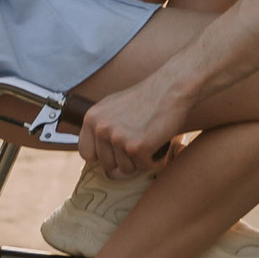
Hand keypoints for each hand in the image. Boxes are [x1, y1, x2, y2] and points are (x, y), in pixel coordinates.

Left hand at [79, 71, 198, 179]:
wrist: (172, 87)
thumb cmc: (146, 98)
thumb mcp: (113, 106)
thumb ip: (100, 126)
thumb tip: (91, 155)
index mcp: (92, 118)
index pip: (87, 153)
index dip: (104, 155)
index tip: (117, 149)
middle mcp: (101, 129)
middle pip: (108, 165)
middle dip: (125, 158)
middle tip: (139, 140)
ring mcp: (118, 138)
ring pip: (126, 169)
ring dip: (140, 160)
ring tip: (149, 139)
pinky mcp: (137, 147)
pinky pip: (144, 167)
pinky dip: (154, 160)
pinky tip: (158, 143)